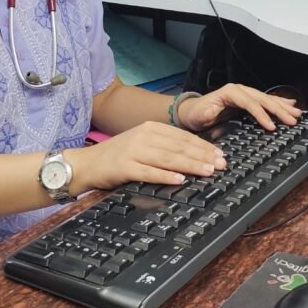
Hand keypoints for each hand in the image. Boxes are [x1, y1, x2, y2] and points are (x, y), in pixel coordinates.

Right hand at [68, 121, 226, 191]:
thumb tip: (193, 154)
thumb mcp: (142, 143)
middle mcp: (143, 136)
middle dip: (203, 156)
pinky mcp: (125, 167)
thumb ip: (164, 146)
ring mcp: (134, 151)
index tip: (219, 155)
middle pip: (179, 147)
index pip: (182, 136)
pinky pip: (149, 172)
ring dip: (191, 165)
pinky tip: (180, 180)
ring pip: (168, 158)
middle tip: (221, 164)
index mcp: (150, 128)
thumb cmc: (117, 156)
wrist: (87, 163)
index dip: (203, 146)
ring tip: (207, 171)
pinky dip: (166, 176)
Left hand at [178, 83, 301, 132]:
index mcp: (230, 93)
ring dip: (283, 106)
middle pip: (262, 98)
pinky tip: (290, 104)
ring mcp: (244, 94)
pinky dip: (278, 103)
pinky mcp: (247, 101)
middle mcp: (239, 91)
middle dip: (279, 109)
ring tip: (297, 112)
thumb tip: (218, 115)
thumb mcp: (202, 115)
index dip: (261, 114)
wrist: (191, 111)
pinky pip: (265, 101)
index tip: (271, 126)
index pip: (250, 102)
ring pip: (267, 98)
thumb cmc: (197, 114)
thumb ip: (210, 114)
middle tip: (292, 120)